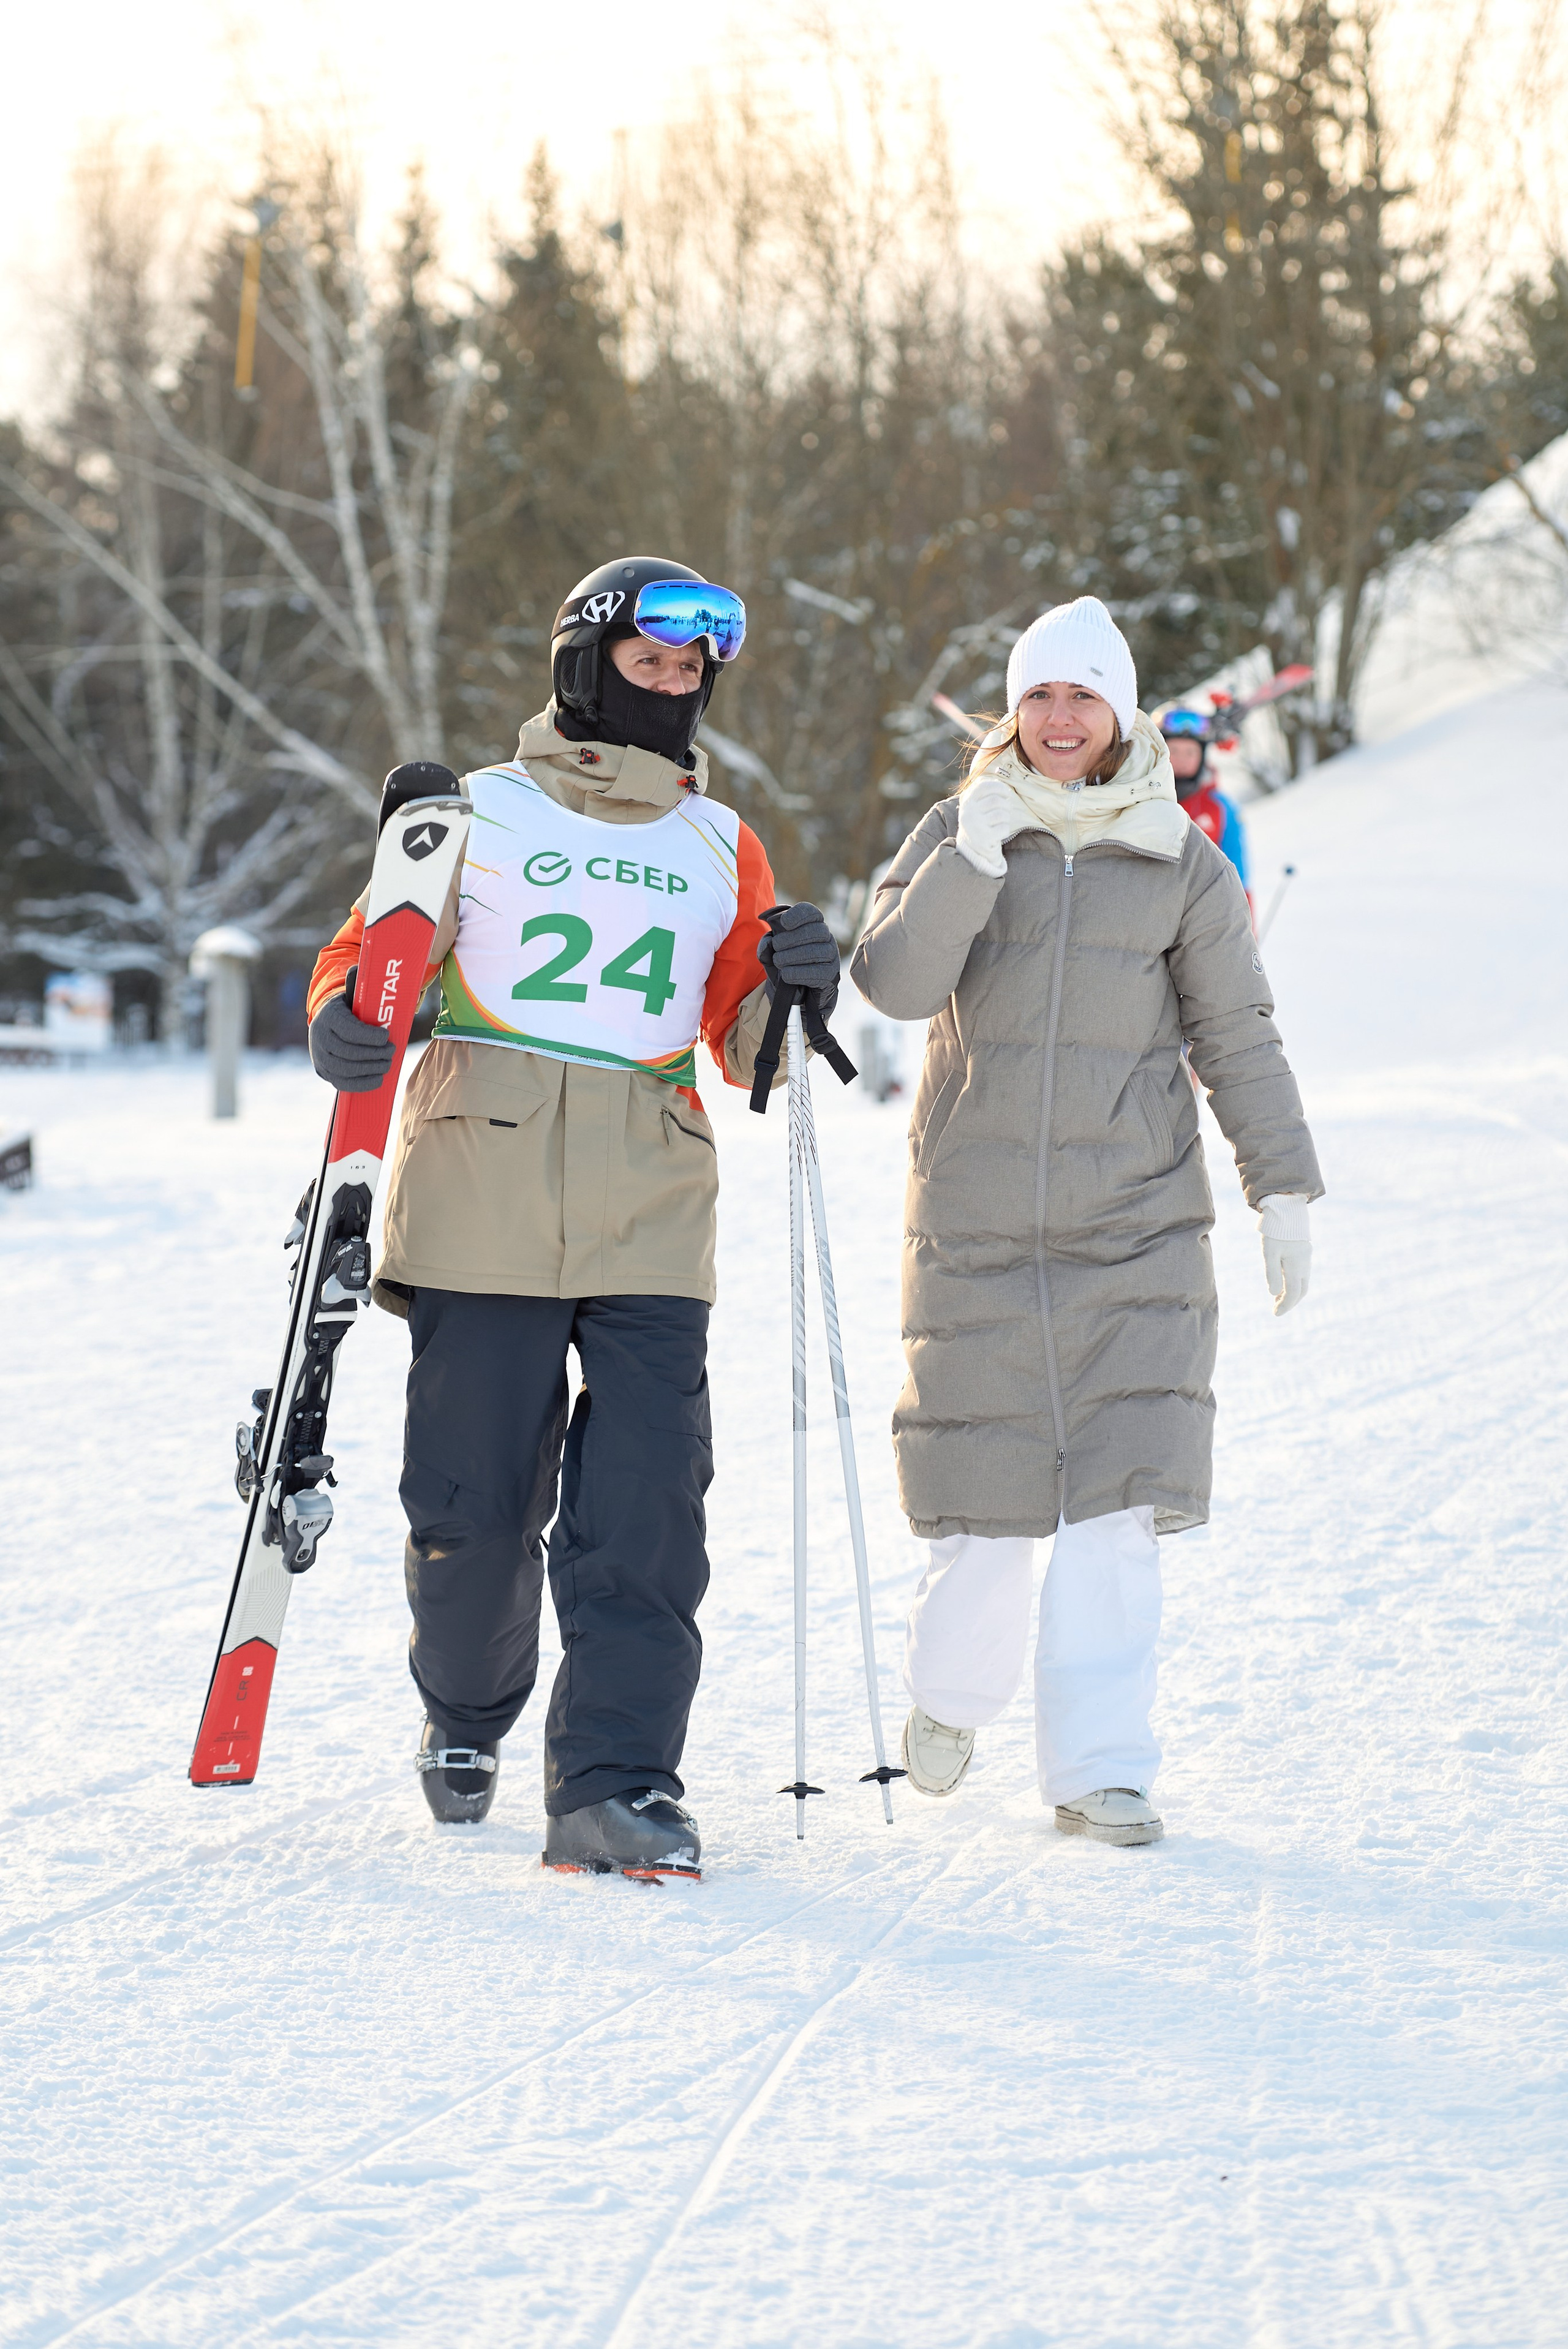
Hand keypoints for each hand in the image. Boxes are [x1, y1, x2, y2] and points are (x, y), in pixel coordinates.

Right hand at [308, 969, 394, 1093]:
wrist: (326, 1022)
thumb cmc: (348, 1006)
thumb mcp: (353, 992)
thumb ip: (358, 982)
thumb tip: (367, 965)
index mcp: (327, 1016)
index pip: (349, 1030)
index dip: (370, 1036)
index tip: (387, 1035)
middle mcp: (319, 1037)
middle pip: (349, 1052)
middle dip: (375, 1053)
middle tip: (393, 1050)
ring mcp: (319, 1057)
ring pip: (346, 1069)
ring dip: (371, 1068)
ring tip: (388, 1063)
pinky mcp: (323, 1072)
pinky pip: (342, 1083)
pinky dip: (362, 1083)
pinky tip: (378, 1079)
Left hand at [759, 902, 839, 1014]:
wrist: (797, 996)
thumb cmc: (786, 967)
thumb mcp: (771, 955)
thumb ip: (766, 946)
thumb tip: (768, 943)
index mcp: (812, 926)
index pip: (811, 912)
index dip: (798, 915)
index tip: (784, 923)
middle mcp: (826, 938)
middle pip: (816, 930)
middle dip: (791, 939)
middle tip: (777, 948)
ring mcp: (831, 957)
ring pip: (817, 951)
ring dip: (792, 956)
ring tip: (779, 962)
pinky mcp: (830, 976)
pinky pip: (817, 972)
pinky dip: (798, 973)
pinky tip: (786, 975)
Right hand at [954, 772, 1030, 877]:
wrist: (971, 848)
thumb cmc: (978, 821)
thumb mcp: (974, 804)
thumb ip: (981, 790)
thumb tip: (998, 776)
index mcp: (967, 800)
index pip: (984, 785)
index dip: (999, 787)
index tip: (1006, 793)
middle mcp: (969, 812)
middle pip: (997, 800)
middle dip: (1006, 804)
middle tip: (1006, 809)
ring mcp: (976, 826)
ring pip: (1002, 814)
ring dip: (1007, 816)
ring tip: (1003, 820)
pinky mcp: (985, 839)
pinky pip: (1004, 828)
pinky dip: (1005, 829)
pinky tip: (999, 832)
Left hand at [1259, 1193, 1310, 1314]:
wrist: (1287, 1210)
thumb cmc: (1275, 1231)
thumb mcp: (1269, 1252)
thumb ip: (1271, 1273)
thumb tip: (1274, 1293)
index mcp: (1296, 1265)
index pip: (1293, 1293)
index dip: (1285, 1305)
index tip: (1275, 1314)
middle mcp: (1304, 1264)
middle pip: (1300, 1290)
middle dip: (1290, 1302)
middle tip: (1277, 1310)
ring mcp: (1306, 1258)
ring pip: (1302, 1282)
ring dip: (1292, 1293)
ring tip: (1278, 1300)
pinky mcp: (1304, 1253)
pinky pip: (1302, 1274)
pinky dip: (1293, 1283)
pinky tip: (1283, 1284)